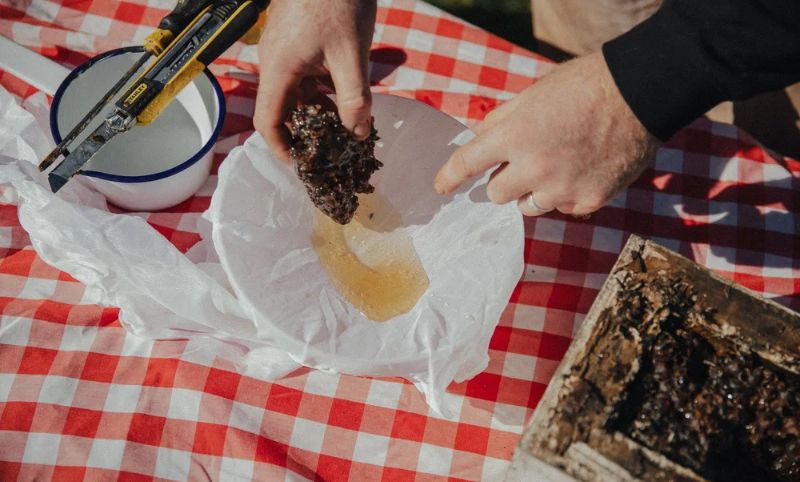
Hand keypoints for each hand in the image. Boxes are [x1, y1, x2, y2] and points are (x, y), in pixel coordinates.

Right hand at [254, 0, 376, 160]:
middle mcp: (274, 62)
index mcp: (279, 70)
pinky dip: (319, 91)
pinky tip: (343, 96)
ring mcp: (283, 50)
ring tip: (344, 126)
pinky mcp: (295, 41)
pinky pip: (302, 77)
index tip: (302, 164)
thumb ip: (355, 99)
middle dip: (306, 133)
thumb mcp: (351, 56)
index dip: (282, 147)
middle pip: (282, 110)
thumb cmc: (338, 2)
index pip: (267, 122)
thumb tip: (358, 134)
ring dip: (317, 112)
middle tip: (332, 150)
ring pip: (295, 94)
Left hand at [434, 52, 659, 215]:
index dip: (449, 178)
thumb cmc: (583, 86)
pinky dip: (567, 194)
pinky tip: (583, 170)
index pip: (467, 164)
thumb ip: (502, 120)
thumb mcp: (533, 94)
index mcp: (514, 136)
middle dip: (504, 181)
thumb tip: (481, 138)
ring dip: (534, 191)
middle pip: (496, 194)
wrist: (640, 94)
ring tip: (557, 166)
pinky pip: (564, 208)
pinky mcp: (589, 200)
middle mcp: (534, 168)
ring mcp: (563, 188)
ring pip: (530, 206)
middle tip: (522, 164)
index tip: (441, 187)